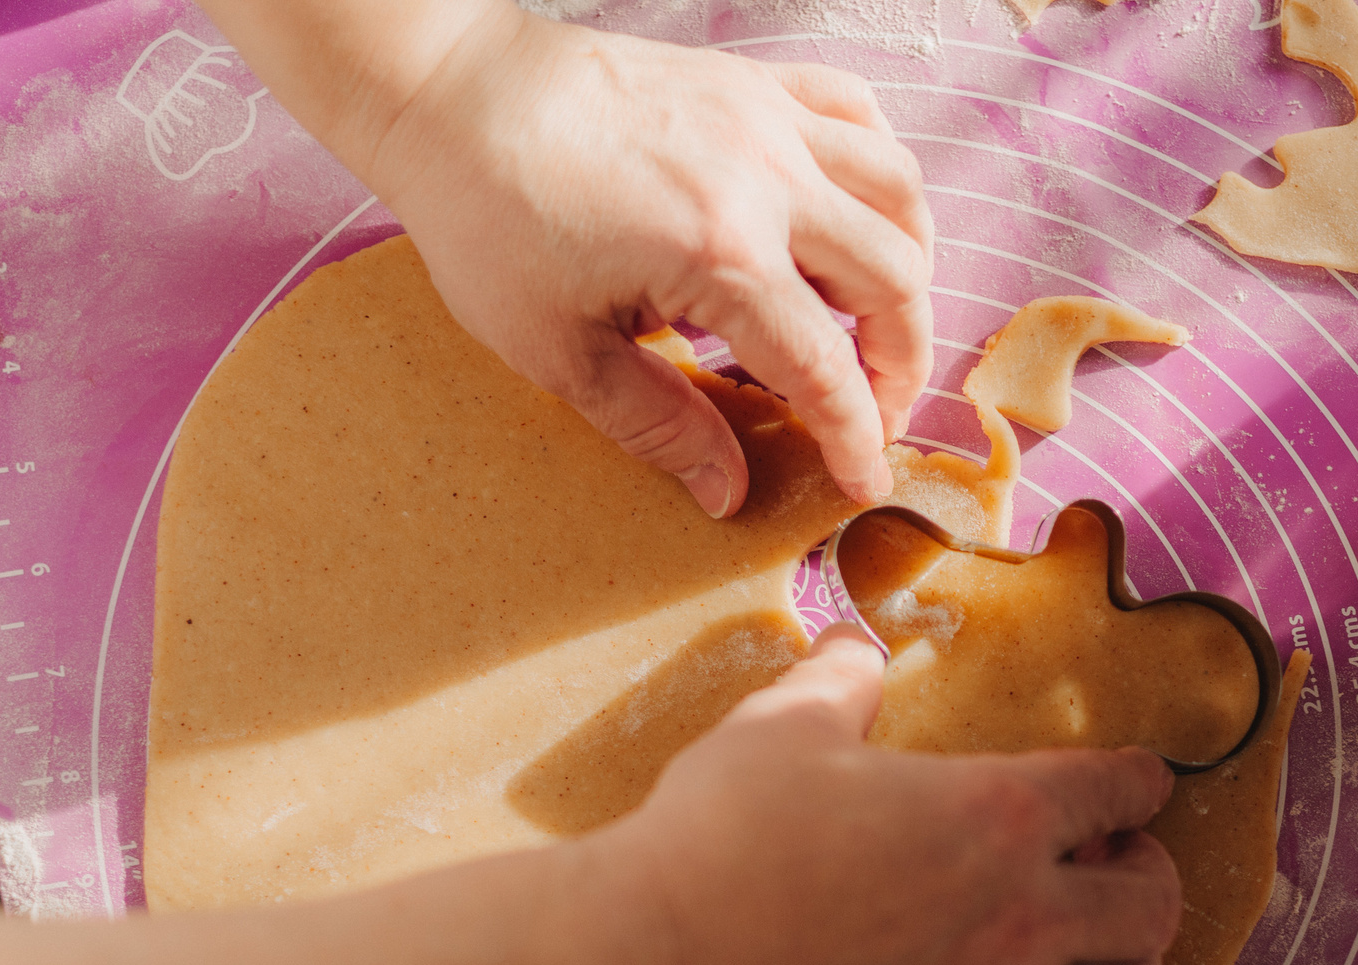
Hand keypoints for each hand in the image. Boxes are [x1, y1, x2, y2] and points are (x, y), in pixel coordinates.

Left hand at [345, 6, 929, 516]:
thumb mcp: (559, 351)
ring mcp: (767, 118)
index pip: (825, 369)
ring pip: (898, 193)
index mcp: (721, 254)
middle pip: (894, 281)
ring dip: (907, 267)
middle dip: (901, 364)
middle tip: (874, 411)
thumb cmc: (486, 220)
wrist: (451, 96)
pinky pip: (858, 114)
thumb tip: (728, 492)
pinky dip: (877, 172)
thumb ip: (658, 424)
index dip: (856, 438)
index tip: (863, 483)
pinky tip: (852, 215)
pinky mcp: (752, 80)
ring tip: (878, 320)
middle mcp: (766, 179)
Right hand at [602, 631, 1182, 964]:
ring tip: (1092, 950)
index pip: (1120, 789)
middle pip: (1155, 909)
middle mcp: (1022, 915)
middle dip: (1148, 878)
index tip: (1136, 781)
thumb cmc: (724, 830)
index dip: (1139, 779)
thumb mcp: (787, 721)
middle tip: (1110, 863)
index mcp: (1002, 811)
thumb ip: (842, 681)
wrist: (661, 956)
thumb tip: (853, 647)